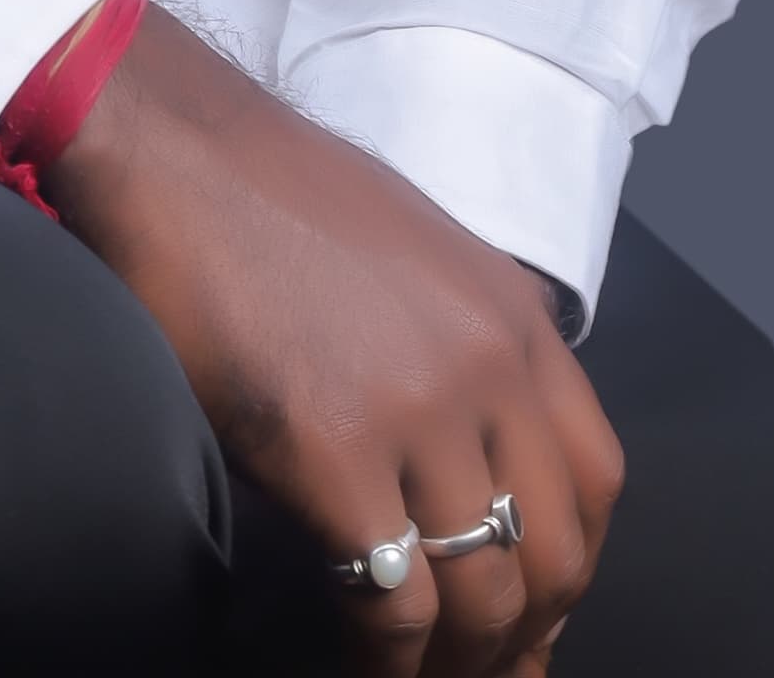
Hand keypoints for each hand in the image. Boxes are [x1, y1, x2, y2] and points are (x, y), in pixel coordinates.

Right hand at [45, 5, 622, 670]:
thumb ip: (471, 340)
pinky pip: (393, 602)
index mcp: (516, 318)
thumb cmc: (278, 193)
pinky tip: (365, 672)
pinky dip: (386, 665)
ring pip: (481, 595)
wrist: (177, 148)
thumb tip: (477, 451)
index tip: (538, 620)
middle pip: (553, 555)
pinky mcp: (334, 452)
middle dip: (525, 641)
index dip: (573, 570)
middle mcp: (489, 367)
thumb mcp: (421, 251)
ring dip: (459, 665)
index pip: (596, 482)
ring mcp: (416, 411)